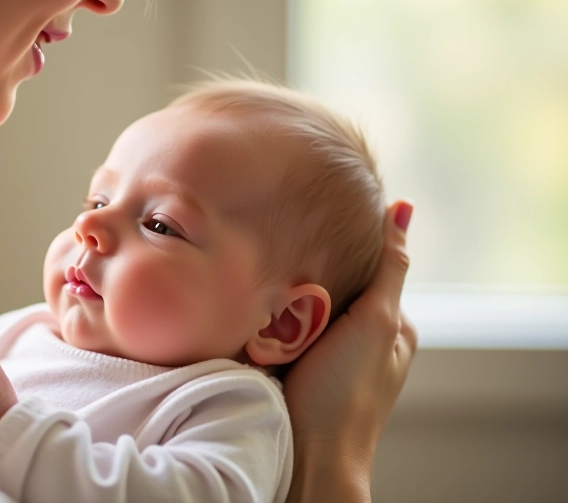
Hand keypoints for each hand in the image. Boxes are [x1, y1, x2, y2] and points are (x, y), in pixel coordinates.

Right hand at [284, 201, 417, 501]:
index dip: (347, 244)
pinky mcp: (297, 364)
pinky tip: (260, 308)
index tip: (318, 218)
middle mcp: (363, 339)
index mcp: (391, 326)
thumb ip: (388, 267)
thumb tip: (402, 208)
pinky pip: (285, 327)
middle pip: (337, 285)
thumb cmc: (347, 393)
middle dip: (316, 271)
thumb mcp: (376, 320)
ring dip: (291, 295)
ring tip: (270, 275)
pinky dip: (274, 318)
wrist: (308, 454)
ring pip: (308, 305)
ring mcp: (329, 354)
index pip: (372, 267)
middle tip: (287, 251)